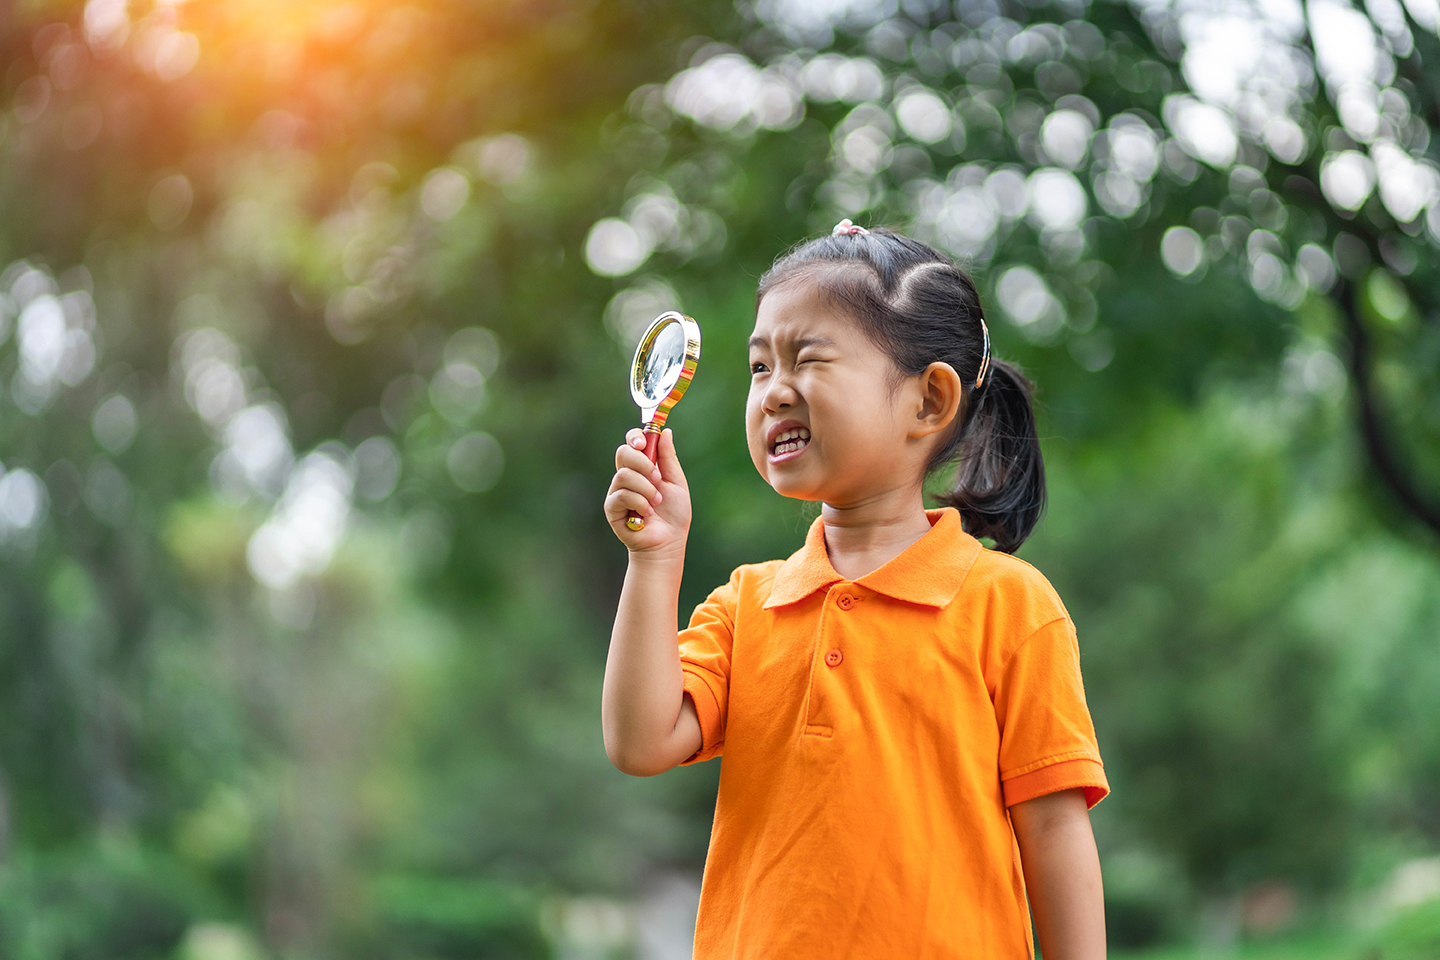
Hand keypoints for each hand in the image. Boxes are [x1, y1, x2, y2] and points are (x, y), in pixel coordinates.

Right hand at [604, 427, 690, 557]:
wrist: (668, 542)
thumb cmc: (674, 514)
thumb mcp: (676, 481)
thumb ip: (668, 458)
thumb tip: (665, 431)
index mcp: (642, 466)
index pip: (631, 442)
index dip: (635, 437)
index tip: (644, 443)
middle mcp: (627, 476)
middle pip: (622, 452)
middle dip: (642, 462)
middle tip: (658, 478)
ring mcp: (617, 491)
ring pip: (624, 475)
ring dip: (646, 488)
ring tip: (656, 502)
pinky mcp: (611, 507)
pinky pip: (622, 495)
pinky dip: (639, 502)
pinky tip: (647, 514)